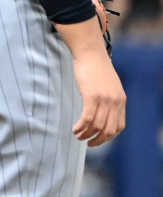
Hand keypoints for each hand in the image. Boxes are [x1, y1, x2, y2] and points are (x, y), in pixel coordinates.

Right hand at [55, 17, 125, 146]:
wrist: (91, 53)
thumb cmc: (96, 67)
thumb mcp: (109, 84)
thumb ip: (110, 98)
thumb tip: (103, 111)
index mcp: (121, 100)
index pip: (119, 126)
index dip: (108, 137)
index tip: (98, 139)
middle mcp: (115, 102)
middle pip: (109, 130)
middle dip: (98, 140)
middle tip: (87, 142)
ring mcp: (104, 99)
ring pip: (97, 126)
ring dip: (86, 134)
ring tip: (77, 135)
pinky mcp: (92, 96)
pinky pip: (88, 118)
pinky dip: (81, 127)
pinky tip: (75, 129)